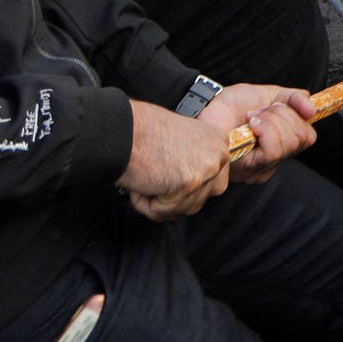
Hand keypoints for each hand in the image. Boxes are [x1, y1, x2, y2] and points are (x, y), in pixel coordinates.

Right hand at [120, 99, 230, 220]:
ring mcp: (207, 169)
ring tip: (148, 173)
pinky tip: (143, 180)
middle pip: (198, 200)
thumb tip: (195, 189)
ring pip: (182, 209)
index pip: (210, 184)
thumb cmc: (142, 133)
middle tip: (155, 172)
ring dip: (157, 200)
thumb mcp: (182, 142)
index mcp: (219, 142)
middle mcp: (219, 155)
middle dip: (171, 195)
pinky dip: (146, 203)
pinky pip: (163, 211)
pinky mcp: (189, 183)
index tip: (167, 168)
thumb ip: (196, 162)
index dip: (182, 183)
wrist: (122, 130)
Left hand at [199, 83, 316, 184]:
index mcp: (281, 142)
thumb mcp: (270, 94)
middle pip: (301, 139)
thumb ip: (294, 99)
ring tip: (253, 118)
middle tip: (261, 112)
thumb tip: (313, 109)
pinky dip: (265, 130)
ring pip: (288, 144)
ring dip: (272, 122)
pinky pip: (272, 151)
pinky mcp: (251, 170)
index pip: (308, 136)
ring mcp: (264, 168)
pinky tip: (251, 125)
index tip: (279, 104)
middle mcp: (275, 160)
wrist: (207, 107)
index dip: (299, 116)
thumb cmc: (234, 105)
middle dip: (283, 116)